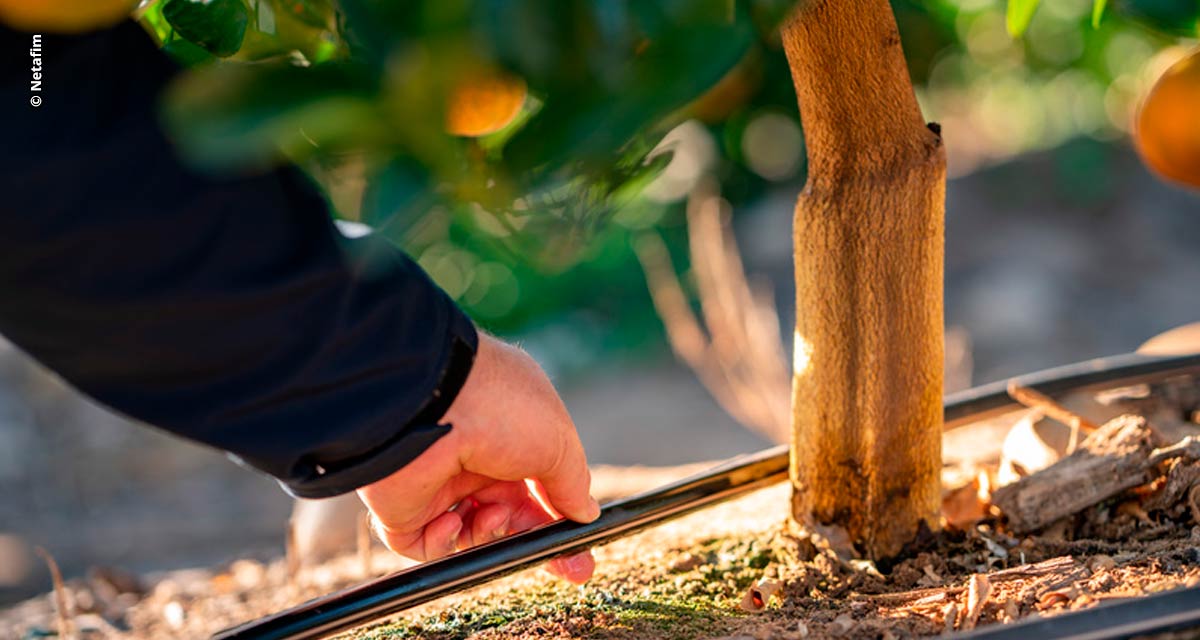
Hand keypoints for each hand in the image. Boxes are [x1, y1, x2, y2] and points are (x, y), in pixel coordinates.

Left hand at [357, 333, 599, 582]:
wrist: (433, 406)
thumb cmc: (502, 411)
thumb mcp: (557, 444)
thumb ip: (573, 483)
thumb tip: (585, 513)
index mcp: (510, 437)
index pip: (538, 488)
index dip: (560, 519)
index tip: (580, 550)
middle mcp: (474, 458)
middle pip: (509, 516)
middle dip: (534, 542)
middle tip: (570, 569)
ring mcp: (438, 482)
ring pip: (472, 533)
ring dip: (490, 532)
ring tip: (492, 515)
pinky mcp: (405, 507)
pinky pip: (426, 544)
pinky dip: (444, 541)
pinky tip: (452, 519)